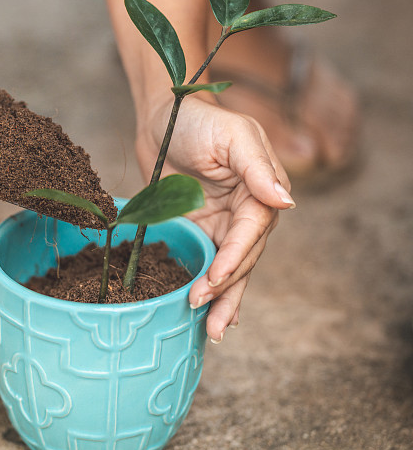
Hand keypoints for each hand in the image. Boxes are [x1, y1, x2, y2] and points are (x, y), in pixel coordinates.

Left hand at [137, 96, 294, 342]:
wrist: (164, 118)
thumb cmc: (200, 120)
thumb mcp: (233, 136)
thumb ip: (257, 168)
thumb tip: (286, 204)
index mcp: (261, 190)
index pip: (252, 231)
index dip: (235, 257)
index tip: (216, 277)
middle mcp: (247, 212)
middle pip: (243, 257)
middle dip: (226, 287)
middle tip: (204, 311)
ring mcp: (223, 224)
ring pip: (230, 269)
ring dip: (223, 299)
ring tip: (212, 331)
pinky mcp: (200, 230)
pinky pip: (208, 263)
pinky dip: (211, 289)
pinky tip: (209, 315)